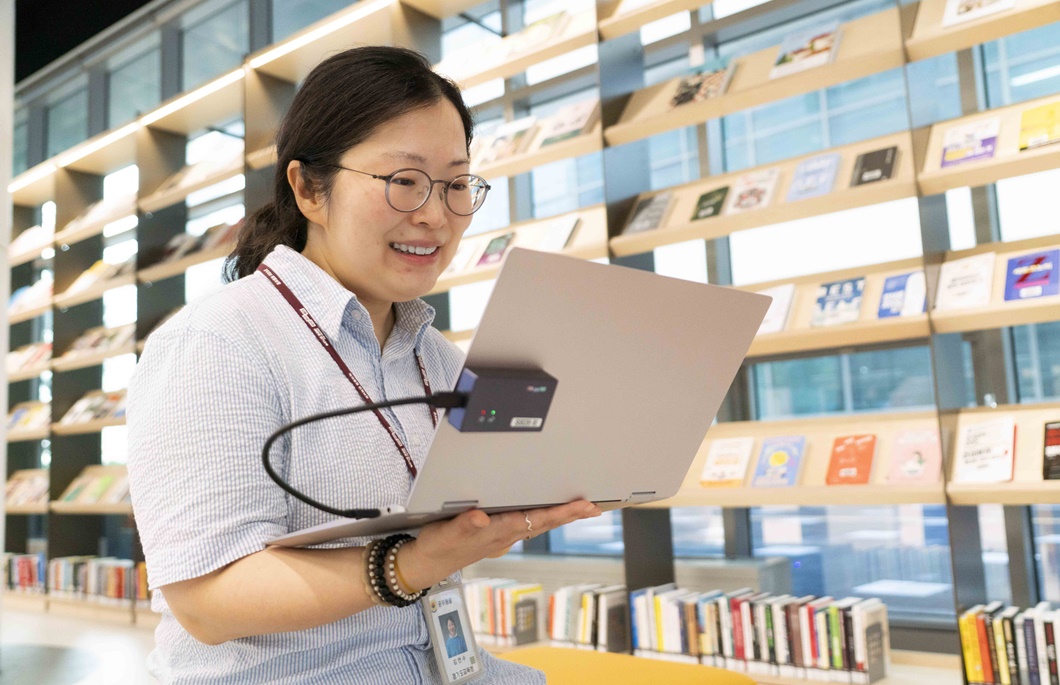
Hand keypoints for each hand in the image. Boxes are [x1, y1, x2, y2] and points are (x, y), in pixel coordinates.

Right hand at [396, 500, 601, 590]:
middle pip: (545, 523)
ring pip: (538, 525)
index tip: (583, 505)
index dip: (562, 512)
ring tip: (579, 509)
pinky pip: (526, 526)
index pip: (538, 519)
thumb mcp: (447, 532)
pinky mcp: (495, 537)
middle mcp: (505, 536)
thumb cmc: (437, 545)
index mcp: (499, 531)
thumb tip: (483, 518)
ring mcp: (502, 538)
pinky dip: (542, 519)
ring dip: (559, 517)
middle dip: (570, 514)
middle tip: (595, 506)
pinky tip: (546, 515)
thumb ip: (465, 524)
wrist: (425, 564)